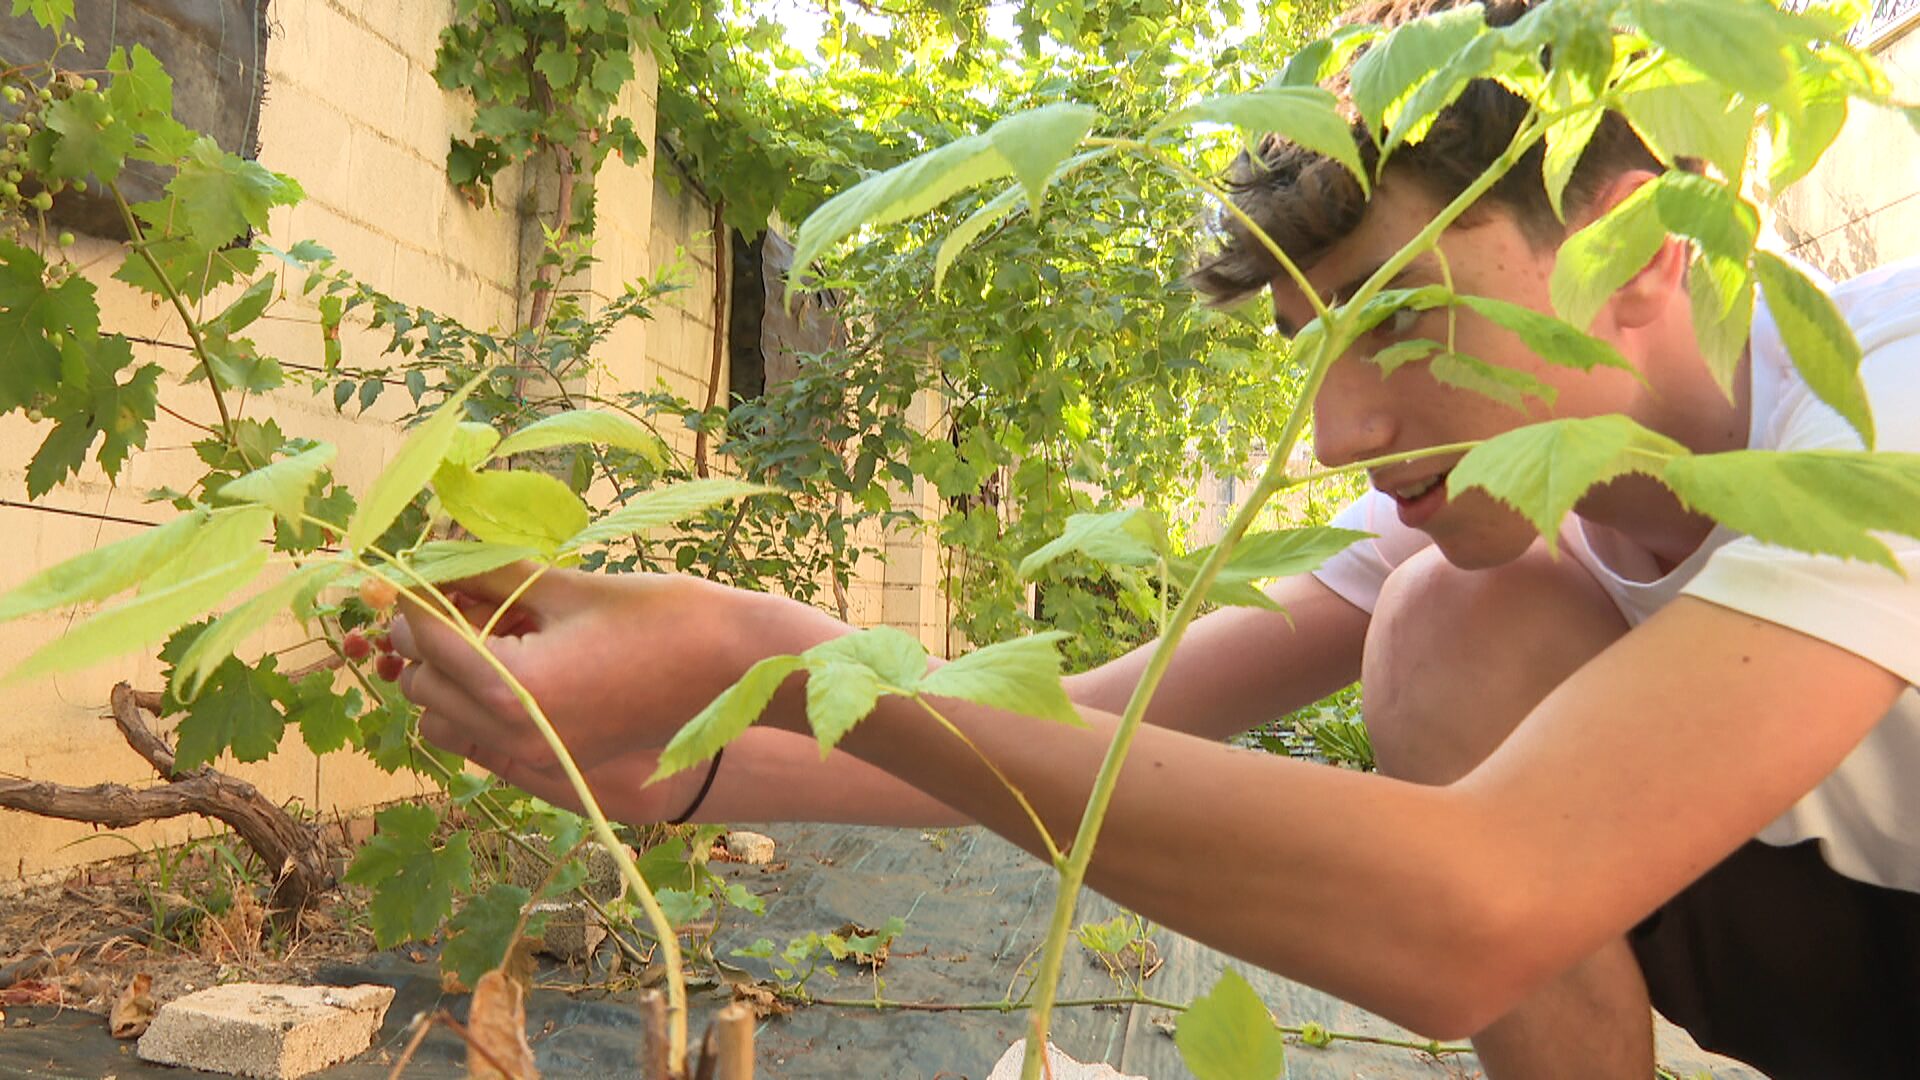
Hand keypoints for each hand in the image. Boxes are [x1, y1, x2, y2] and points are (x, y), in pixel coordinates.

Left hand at [387, 562, 837, 784]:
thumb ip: (495, 575)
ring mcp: (538, 755)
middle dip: (426, 635)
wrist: (736, 666)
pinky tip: (514, 657)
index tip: (418, 563)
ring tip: (483, 627)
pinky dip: (478, 701)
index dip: (414, 593)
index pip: (426, 637)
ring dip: (446, 675)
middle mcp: (517, 734)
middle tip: (453, 590)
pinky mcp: (559, 760)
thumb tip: (438, 553)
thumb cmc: (663, 615)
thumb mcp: (571, 588)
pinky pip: (484, 738)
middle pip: (422, 684)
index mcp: (515, 687)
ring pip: (443, 720)